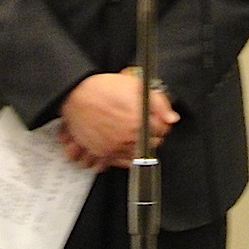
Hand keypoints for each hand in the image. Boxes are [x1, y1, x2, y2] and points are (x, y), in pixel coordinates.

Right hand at [57, 70, 179, 170]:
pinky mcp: (101, 153)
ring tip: (133, 137)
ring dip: (137, 148)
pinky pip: (116, 164)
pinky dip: (119, 159)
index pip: (163, 130)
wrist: (76, 94)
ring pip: (135, 157)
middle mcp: (127, 138)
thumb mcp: (136, 85)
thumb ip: (158, 102)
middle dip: (152, 135)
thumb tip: (171, 117)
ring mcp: (114, 147)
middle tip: (146, 126)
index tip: (158, 119)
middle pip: (152, 145)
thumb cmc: (103, 88)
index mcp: (139, 122)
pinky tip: (120, 148)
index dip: (162, 122)